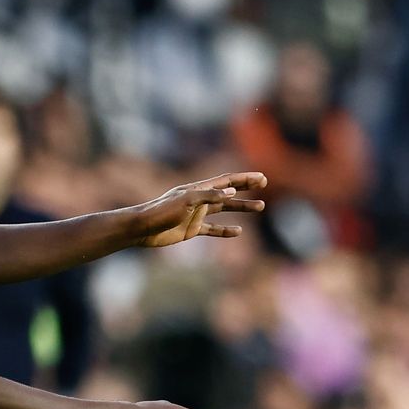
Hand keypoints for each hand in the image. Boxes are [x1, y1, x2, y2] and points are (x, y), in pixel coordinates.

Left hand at [133, 172, 266, 247]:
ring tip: (260, 206)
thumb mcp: (186, 201)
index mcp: (198, 189)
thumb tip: (232, 192)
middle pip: (228, 192)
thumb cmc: (161, 211)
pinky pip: (213, 229)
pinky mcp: (192, 229)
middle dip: (246, 188)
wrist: (143, 229)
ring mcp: (197, 214)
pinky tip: (238, 231)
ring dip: (241, 207)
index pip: (226, 181)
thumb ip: (209, 196)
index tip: (261, 178)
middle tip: (265, 186)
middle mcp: (200, 199)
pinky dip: (225, 230)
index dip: (244, 179)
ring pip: (224, 209)